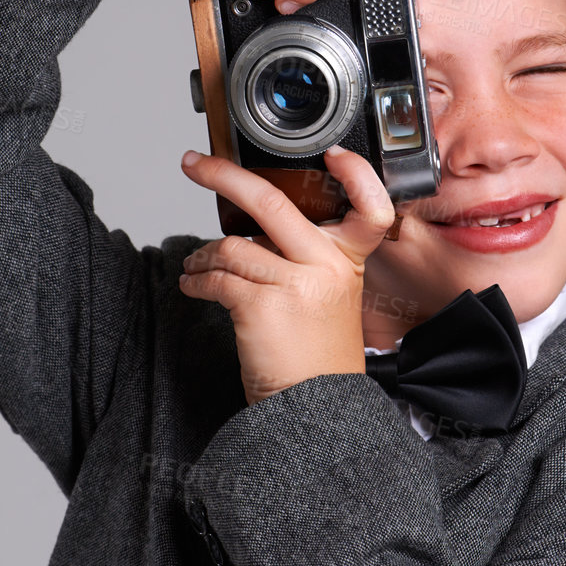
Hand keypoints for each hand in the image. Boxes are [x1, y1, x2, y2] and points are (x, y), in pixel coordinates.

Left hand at [178, 146, 396, 406]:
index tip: (333, 154)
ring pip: (231, 246)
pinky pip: (217, 278)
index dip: (357, 175)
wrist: (316, 411)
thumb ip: (307, 260)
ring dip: (202, 255)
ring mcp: (296, 285)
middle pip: (271, 202)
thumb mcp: (330, 300)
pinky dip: (196, 281)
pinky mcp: (262, 306)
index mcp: (348, 262)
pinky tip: (194, 287)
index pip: (371, 208)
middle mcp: (326, 267)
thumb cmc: (316, 358)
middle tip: (195, 164)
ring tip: (195, 267)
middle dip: (223, 176)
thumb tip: (252, 230)